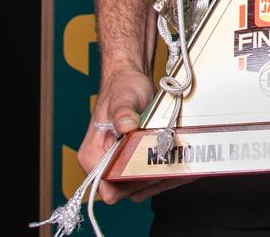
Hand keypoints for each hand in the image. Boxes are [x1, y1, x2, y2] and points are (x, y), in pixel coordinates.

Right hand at [78, 68, 190, 203]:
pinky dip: (159, 172)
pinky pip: (144, 176)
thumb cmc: (121, 87)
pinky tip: (175, 163)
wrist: (129, 78)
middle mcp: (101, 164)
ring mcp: (116, 164)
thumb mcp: (123, 98)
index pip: (108, 187)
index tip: (152, 169)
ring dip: (157, 179)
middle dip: (148, 182)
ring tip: (177, 165)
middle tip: (172, 167)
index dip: (130, 183)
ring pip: (137, 187)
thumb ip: (123, 112)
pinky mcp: (130, 160)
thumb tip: (126, 125)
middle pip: (125, 190)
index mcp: (92, 155)